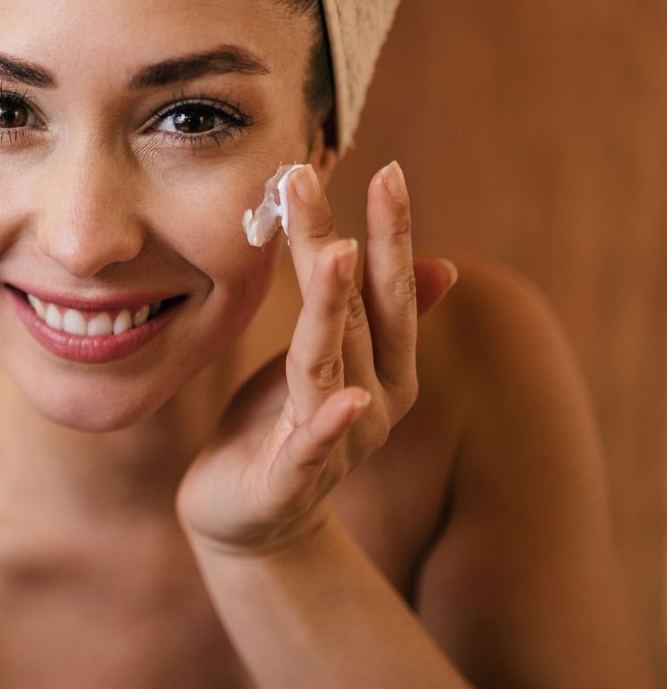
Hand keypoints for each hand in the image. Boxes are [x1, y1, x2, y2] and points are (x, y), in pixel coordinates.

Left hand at [176, 161, 457, 555]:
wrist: (246, 518)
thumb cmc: (282, 425)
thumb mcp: (326, 360)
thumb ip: (371, 314)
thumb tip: (443, 264)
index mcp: (383, 366)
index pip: (390, 289)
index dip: (390, 231)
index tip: (388, 170)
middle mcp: (374, 399)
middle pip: (356, 311)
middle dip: (341, 242)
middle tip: (309, 178)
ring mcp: (339, 442)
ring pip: (330, 361)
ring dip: (334, 307)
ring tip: (335, 252)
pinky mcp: (293, 481)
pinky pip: (312, 447)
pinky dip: (329, 423)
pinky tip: (345, 397)